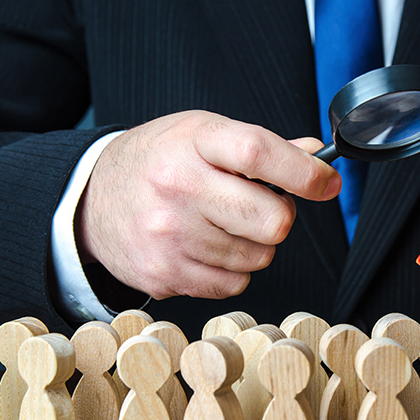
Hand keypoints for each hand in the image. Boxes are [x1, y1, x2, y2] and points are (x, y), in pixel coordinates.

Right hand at [76, 110, 339, 299]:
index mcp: (193, 142)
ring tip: (222, 223)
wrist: (93, 199)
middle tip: (261, 206)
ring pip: (259, 257)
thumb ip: (261, 146)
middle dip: (281, 216)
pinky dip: (232, 270)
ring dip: (254, 244)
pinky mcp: (165, 274)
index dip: (304, 173)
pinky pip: (234, 285)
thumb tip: (315, 155)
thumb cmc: (159, 161)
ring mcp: (169, 236)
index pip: (259, 154)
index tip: (327, 182)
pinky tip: (206, 247)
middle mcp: (178, 188)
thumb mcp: (203, 135)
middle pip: (272, 220)